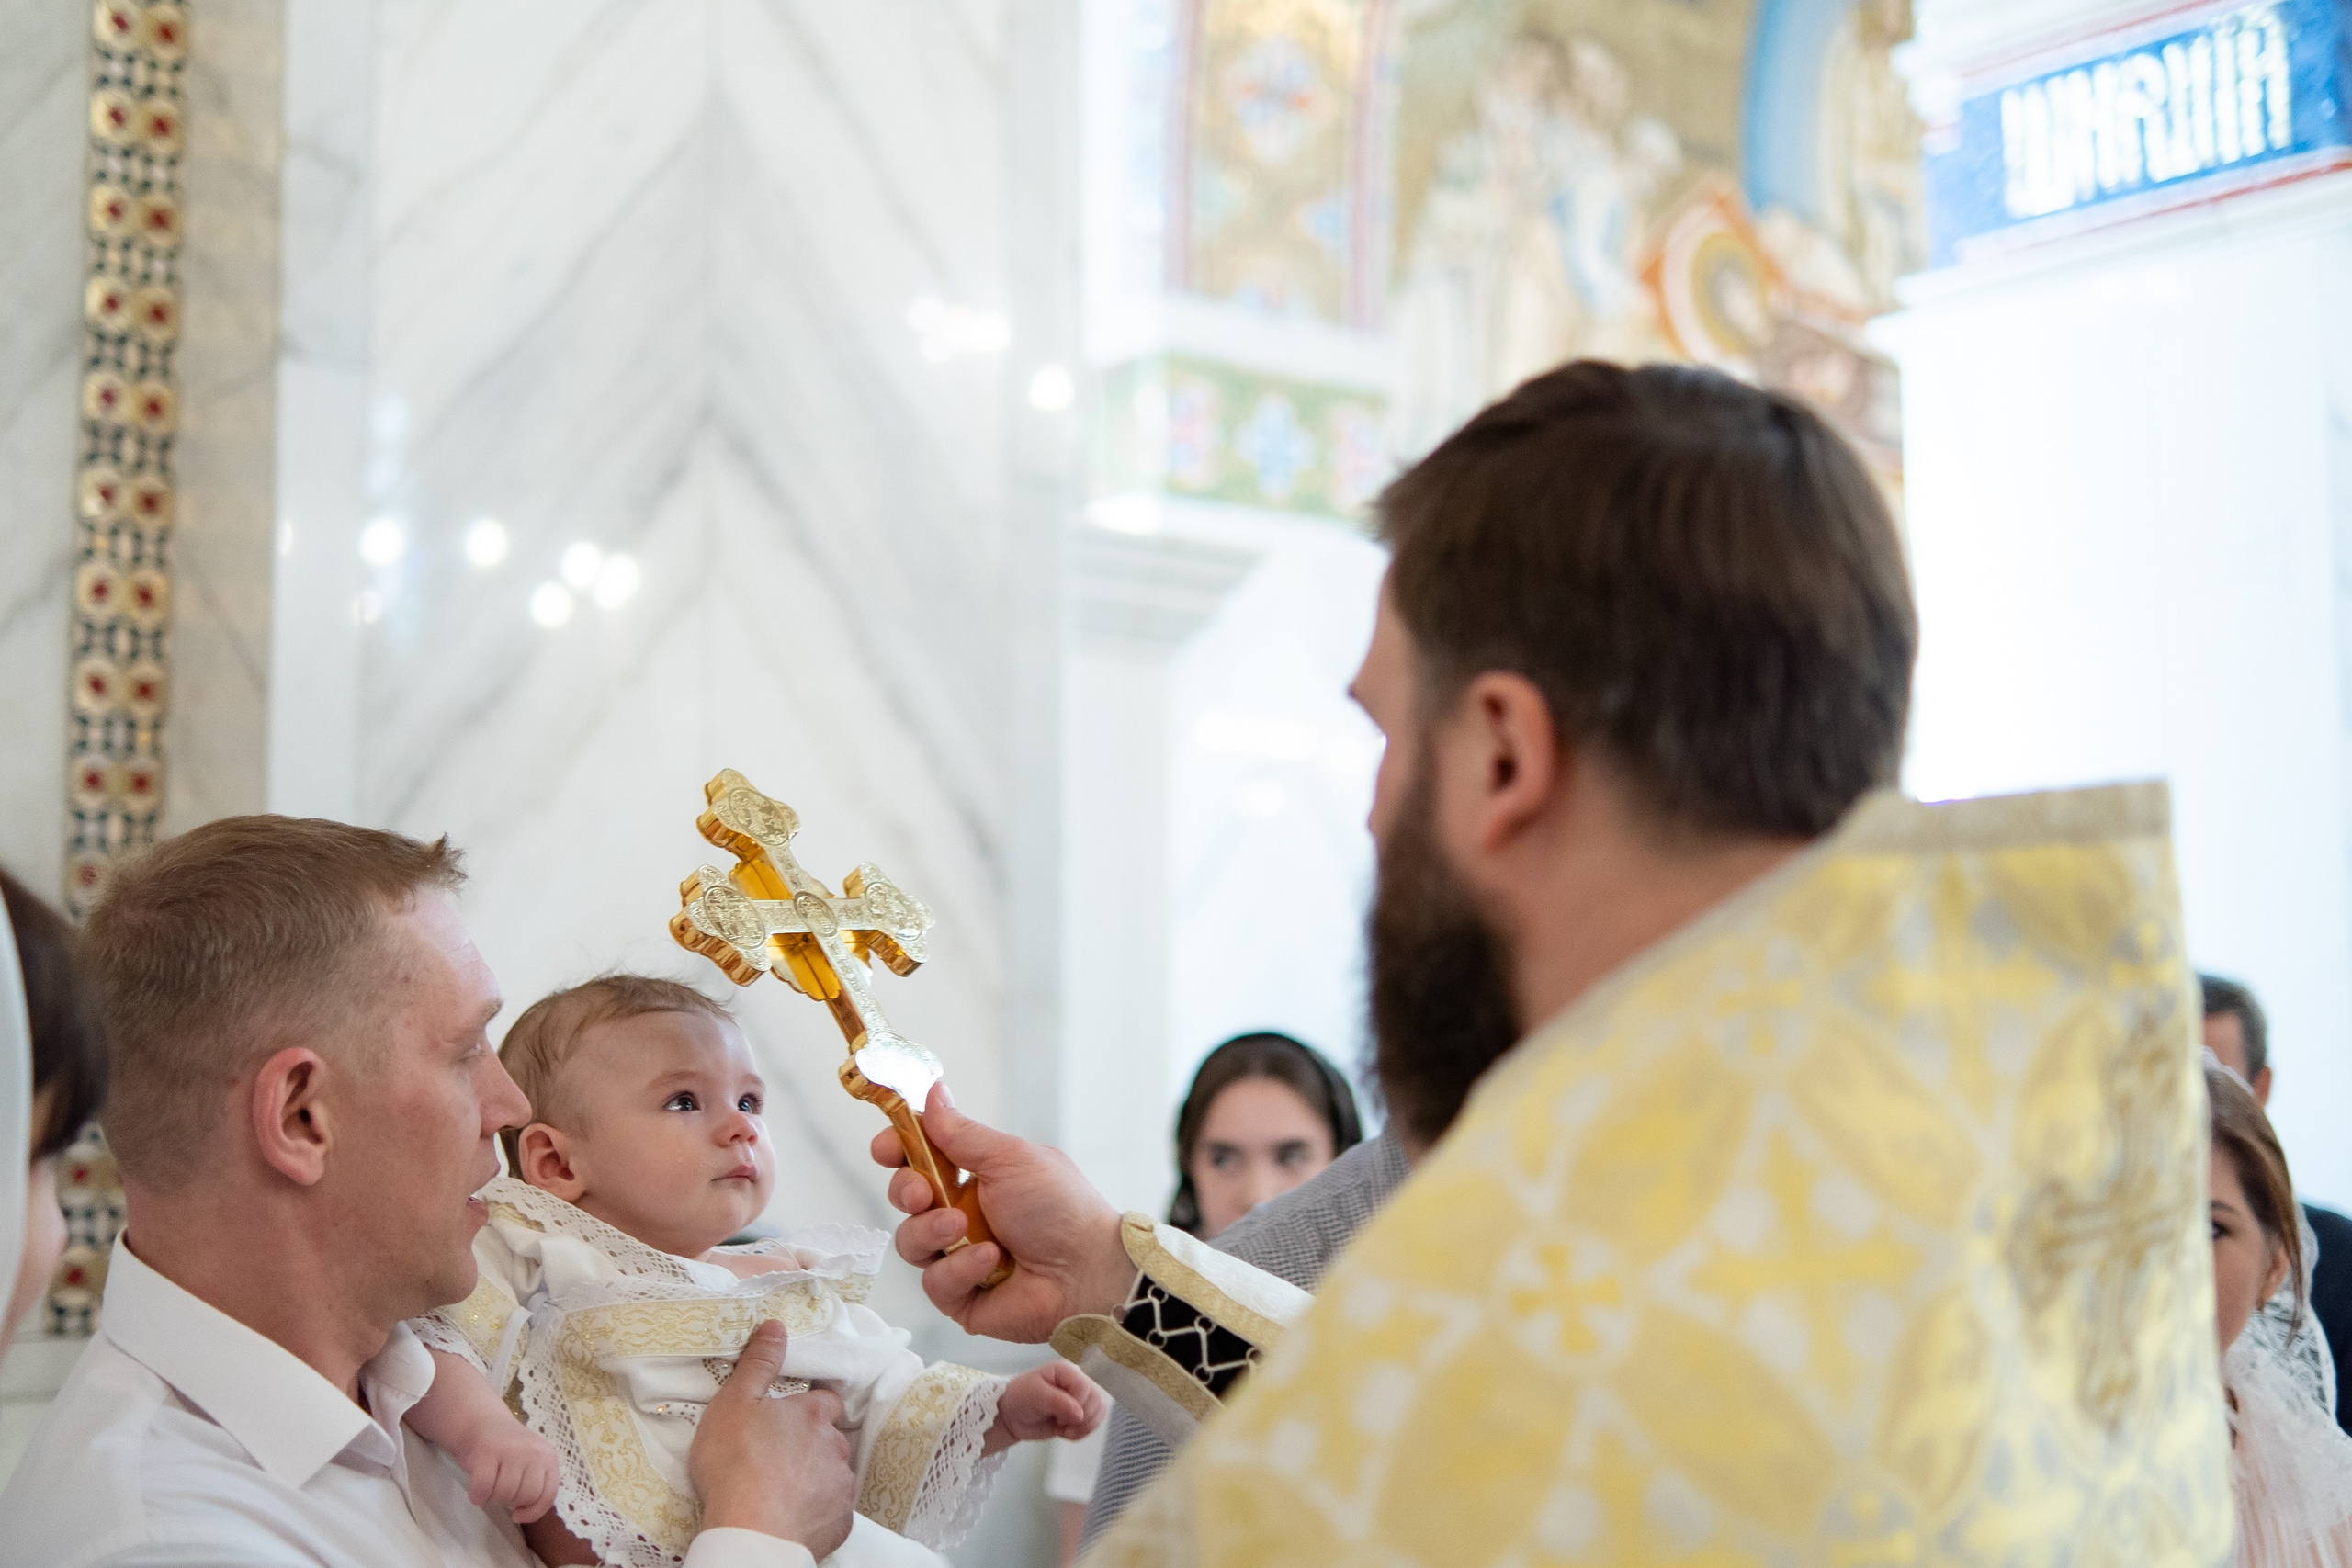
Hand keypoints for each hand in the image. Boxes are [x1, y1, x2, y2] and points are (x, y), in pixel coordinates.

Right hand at [456, 1415, 560, 1523]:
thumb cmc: (507, 1450)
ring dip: (492, 1498)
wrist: (482, 1421)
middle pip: (525, 1497)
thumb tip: (527, 1513)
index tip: (517, 1514)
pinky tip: (476, 1489)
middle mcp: (534, 1451)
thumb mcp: (531, 1462)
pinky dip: (477, 1496)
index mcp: (548, 1456)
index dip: (533, 1512)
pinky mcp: (487, 1452)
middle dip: (510, 1501)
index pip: (548, 1495)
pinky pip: (483, 1489)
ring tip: (490, 1484)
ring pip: (504, 1495)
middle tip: (500, 1488)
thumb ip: (536, 1483)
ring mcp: (511, 1450)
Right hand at [690, 1321, 856, 1556]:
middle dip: (812, 1445)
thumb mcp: (734, 1402)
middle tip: (778, 1459)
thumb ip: (758, 1363)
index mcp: (812, 1415)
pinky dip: (817, 1511)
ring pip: (833, 1473)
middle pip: (830, 1439)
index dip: (808, 1408)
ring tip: (782, 1490)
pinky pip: (833, 1510)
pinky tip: (793, 1516)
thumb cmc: (736, 1463)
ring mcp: (841, 1485)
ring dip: (815, 1477)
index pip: (824, 1401)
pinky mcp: (840, 1521)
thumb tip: (776, 1326)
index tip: (788, 1420)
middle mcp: (835, 1446)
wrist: (751, 1530)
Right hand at [869, 1086, 1132, 1341]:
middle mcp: (962, 1215)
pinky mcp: (961, 1297)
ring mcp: (958, 1257)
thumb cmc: (1060, 1207)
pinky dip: (960, 1268)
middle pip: (905, 1198)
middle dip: (906, 1190)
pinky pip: (935, 1282)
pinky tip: (991, 1260)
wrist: (1088, 1269)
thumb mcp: (1010, 1158)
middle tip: (924, 1192)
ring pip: (910, 1242)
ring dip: (931, 1231)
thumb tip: (934, 1091)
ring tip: (962, 1228)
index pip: (920, 1158)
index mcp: (975, 1176)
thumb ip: (962, 1132)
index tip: (886, 1148)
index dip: (897, 1150)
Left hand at [985, 1361, 1106, 1452]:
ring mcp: (1080, 1397)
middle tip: (1058, 1421)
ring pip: (1099, 1411)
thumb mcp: (1035, 1396)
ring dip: (1083, 1426)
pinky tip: (1066, 1432)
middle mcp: (1077, 1381)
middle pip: (1095, 1399)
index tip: (1056, 1413)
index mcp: (1066, 1371)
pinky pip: (1095, 1422)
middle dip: (1079, 1417)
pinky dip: (1083, 1431)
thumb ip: (1058, 1402)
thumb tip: (1079, 1414)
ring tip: (1063, 1428)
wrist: (1013, 1416)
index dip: (1075, 1404)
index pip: (1084, 1387)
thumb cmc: (1021, 1398)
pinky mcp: (1081, 1413)